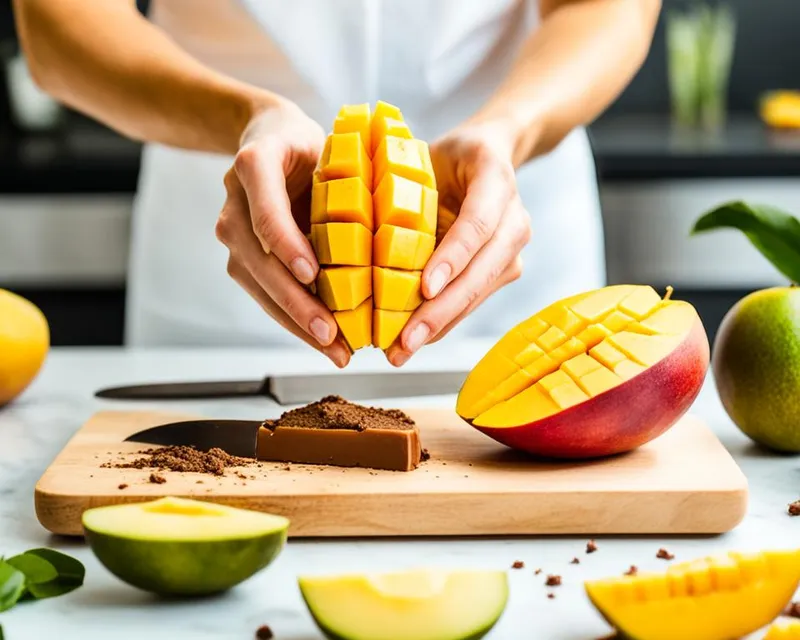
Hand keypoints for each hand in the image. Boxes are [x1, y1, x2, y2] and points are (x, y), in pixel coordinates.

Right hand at [215, 101, 351, 367]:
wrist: (268, 136)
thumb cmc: (308, 142)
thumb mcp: (329, 146)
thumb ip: (345, 180)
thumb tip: (391, 231)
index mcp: (255, 163)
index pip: (266, 210)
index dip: (286, 244)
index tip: (312, 274)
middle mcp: (235, 200)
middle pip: (258, 260)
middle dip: (295, 302)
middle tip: (330, 334)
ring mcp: (233, 230)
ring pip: (258, 284)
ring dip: (295, 321)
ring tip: (333, 349)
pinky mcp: (241, 254)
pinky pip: (263, 291)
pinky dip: (292, 317)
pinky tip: (322, 339)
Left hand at [385, 122, 531, 366]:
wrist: (491, 155)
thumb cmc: (448, 154)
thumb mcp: (426, 151)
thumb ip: (400, 178)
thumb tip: (343, 201)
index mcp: (496, 179)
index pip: (476, 225)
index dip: (452, 258)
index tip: (424, 288)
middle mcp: (514, 220)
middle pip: (480, 272)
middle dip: (442, 311)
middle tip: (405, 340)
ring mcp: (511, 250)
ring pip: (477, 294)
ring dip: (440, 326)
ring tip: (402, 350)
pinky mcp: (501, 271)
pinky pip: (471, 300)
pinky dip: (442, 322)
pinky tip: (412, 340)